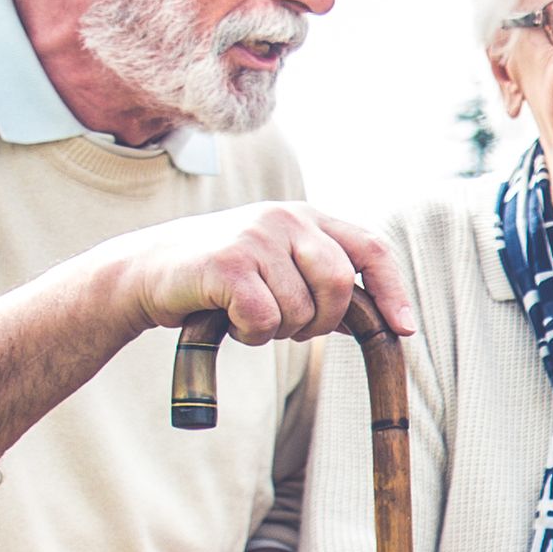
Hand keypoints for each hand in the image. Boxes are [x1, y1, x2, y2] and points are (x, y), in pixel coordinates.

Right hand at [95, 201, 417, 346]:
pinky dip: (251, 333)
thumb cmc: (223, 278)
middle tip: (290, 328)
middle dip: (322, 323)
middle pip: (341, 287)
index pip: (372, 249)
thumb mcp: (280, 267)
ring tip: (248, 315)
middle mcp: (287, 218)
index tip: (404, 329)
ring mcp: (257, 236)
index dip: (393, 291)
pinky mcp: (228, 263)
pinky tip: (229, 319)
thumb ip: (324, 281)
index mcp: (308, 217)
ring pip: (301, 311)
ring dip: (278, 331)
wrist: (148, 271)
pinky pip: (265, 320)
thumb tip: (380, 318)